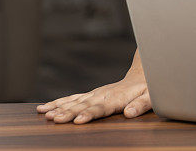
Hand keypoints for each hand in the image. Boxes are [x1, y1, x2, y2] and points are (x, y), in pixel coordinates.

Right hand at [35, 71, 151, 123]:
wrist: (144, 74)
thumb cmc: (150, 89)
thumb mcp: (151, 97)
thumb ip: (141, 105)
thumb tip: (130, 114)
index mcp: (117, 98)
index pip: (100, 108)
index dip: (89, 114)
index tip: (79, 120)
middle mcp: (103, 95)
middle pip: (83, 105)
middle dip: (68, 113)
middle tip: (54, 120)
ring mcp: (96, 94)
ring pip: (74, 101)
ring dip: (59, 108)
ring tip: (45, 114)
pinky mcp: (92, 95)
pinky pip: (73, 99)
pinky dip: (59, 103)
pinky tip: (45, 108)